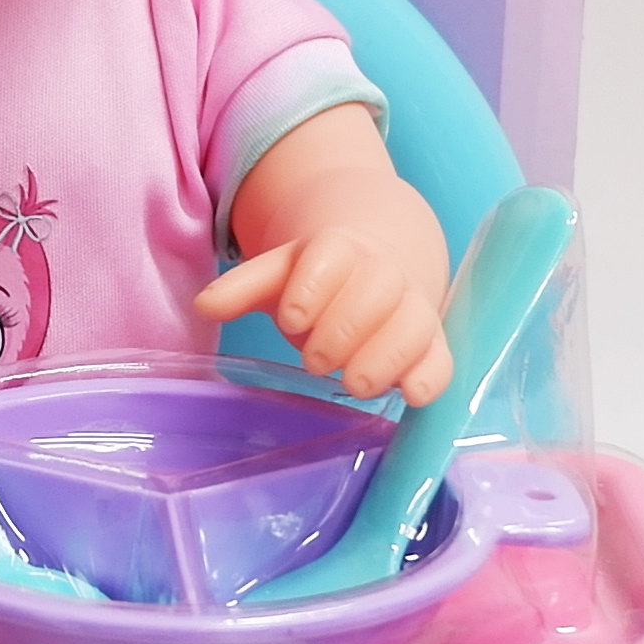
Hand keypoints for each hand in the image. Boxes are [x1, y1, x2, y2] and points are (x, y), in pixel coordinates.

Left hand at [198, 228, 451, 404]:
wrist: (377, 268)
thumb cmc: (319, 282)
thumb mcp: (278, 275)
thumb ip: (242, 288)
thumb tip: (202, 305)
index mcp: (341, 248)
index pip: (333, 254)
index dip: (313, 286)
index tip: (291, 318)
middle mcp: (384, 273)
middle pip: (378, 290)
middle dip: (345, 329)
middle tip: (315, 361)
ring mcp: (413, 308)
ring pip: (414, 324)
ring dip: (385, 356)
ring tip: (353, 384)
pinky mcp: (432, 346)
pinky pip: (442, 360)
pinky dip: (429, 377)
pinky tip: (409, 395)